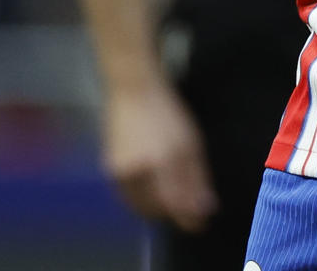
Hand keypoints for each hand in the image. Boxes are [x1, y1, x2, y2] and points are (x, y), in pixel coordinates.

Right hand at [102, 82, 219, 231]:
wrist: (132, 91)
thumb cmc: (168, 113)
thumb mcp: (191, 144)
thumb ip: (197, 179)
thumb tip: (206, 209)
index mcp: (160, 164)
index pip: (175, 205)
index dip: (189, 219)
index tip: (202, 225)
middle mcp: (136, 174)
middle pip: (156, 209)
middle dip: (173, 213)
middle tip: (190, 211)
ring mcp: (119, 174)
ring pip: (141, 205)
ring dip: (158, 208)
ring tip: (175, 201)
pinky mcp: (110, 171)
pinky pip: (130, 195)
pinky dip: (144, 199)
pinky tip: (156, 191)